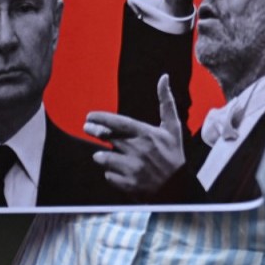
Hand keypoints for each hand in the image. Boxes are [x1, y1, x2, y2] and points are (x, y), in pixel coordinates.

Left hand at [86, 73, 186, 196]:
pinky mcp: (128, 183)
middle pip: (107, 137)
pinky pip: (108, 175)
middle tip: (87, 128)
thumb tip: (164, 77)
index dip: (101, 118)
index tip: (89, 116)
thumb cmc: (173, 154)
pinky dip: (111, 173)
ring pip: (103, 157)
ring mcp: (132, 167)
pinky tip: (120, 172)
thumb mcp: (173, 127)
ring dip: (102, 155)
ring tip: (107, 155)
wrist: (177, 186)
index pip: (118, 123)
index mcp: (147, 134)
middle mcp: (138, 149)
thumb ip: (166, 102)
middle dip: (95, 132)